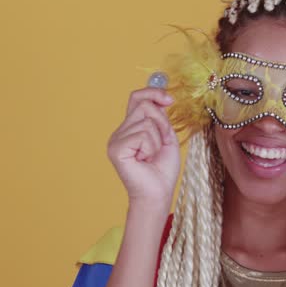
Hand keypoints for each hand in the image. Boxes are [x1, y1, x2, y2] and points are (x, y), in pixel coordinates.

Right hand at [107, 88, 179, 207]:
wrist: (158, 193)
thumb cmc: (162, 170)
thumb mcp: (166, 137)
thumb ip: (161, 117)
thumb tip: (162, 97)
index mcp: (130, 127)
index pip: (137, 98)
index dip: (153, 93)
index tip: (169, 100)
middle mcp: (120, 132)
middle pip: (144, 106)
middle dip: (161, 123)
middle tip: (161, 144)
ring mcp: (116, 140)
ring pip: (146, 122)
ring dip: (158, 140)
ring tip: (151, 156)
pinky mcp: (116, 149)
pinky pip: (142, 136)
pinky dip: (151, 148)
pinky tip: (145, 160)